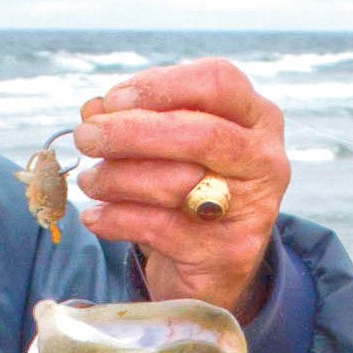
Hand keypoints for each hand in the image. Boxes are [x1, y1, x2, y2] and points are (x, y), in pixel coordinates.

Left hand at [72, 60, 287, 322]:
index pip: (218, 82)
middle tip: (86, 138)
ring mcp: (253, 209)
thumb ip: (137, 121)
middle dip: (131, 132)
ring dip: (118, 178)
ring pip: (176, 183)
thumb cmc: (189, 191)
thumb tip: (94, 111)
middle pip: (198, 133)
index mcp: (258, 118)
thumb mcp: (170, 148)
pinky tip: (95, 217)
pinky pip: (161, 228)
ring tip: (90, 181)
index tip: (112, 101)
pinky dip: (118, 219)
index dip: (160, 86)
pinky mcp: (230, 254)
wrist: (213, 270)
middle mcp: (266, 160)